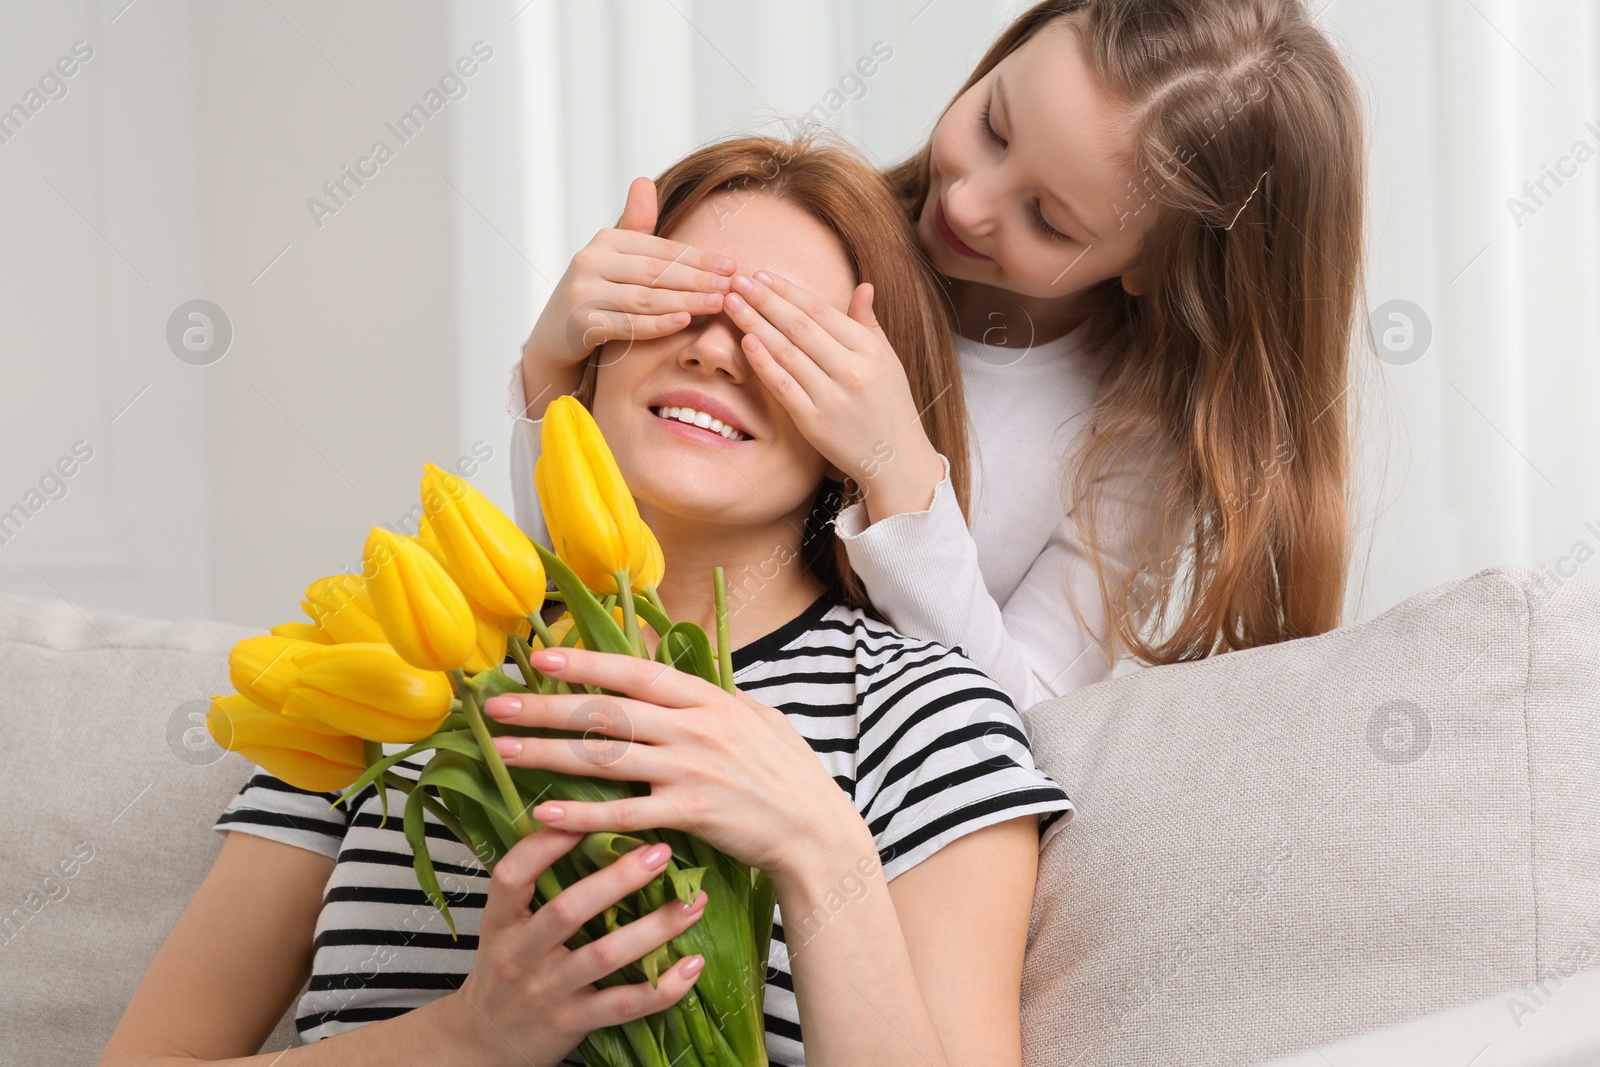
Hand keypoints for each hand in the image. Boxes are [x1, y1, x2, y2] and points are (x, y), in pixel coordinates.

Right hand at [445, 825, 708, 1066]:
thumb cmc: (506, 971)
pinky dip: (662, 986)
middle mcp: (520, 954)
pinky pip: (624, 1004)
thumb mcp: (505, 929)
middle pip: (568, 910)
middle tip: (661, 852)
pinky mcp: (573, 1022)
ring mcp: (547, 990)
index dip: (544, 845)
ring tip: (693, 904)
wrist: (483, 1044)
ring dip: (655, 928)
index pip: (512, 876)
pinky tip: (692, 965)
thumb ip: (537, 890)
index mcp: (501, 922)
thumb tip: (589, 829)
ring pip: (605, 955)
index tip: (585, 817)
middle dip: (618, 879)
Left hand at [481, 646, 870, 886]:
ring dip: (548, 755)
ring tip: (505, 753)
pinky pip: (624, 814)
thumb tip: (681, 683)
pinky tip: (545, 815)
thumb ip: (717, 699)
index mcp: (708, 700)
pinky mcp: (689, 814)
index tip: (541, 657)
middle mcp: (694, 729)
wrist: (816, 831)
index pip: (636, 672)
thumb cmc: (790, 775)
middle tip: (496, 705)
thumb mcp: (760, 718)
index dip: (586, 662)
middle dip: (546, 707)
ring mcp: (691, 771)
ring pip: (606, 759)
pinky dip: (582, 816)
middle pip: (607, 712)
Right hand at [521, 177, 738, 403]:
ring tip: (718, 304)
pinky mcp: (580, 322)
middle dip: (699, 279)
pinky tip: (683, 322)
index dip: (699, 258)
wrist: (556, 335)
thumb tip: (644, 180)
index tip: (731, 266)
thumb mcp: (615, 258)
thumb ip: (636, 225)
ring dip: (686, 302)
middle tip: (732, 286)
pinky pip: (627, 324)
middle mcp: (591, 260)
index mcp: (607, 241)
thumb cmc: (598, 293)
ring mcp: (583, 291)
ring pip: (645, 298)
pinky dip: (657, 324)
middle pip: (656, 272)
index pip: (662, 249)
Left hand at [722, 270, 946, 521]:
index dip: (788, 291)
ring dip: (755, 324)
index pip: (821, 311)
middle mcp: (852, 371)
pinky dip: (764, 362)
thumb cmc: (889, 404)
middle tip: (737, 281)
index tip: (762, 276)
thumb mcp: (887, 360)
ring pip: (787, 352)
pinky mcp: (814, 422)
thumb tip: (864, 286)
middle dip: (765, 300)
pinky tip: (745, 341)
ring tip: (732, 304)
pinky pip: (783, 386)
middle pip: (799, 327)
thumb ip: (869, 323)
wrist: (895, 459)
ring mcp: (832, 397)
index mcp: (870, 350)